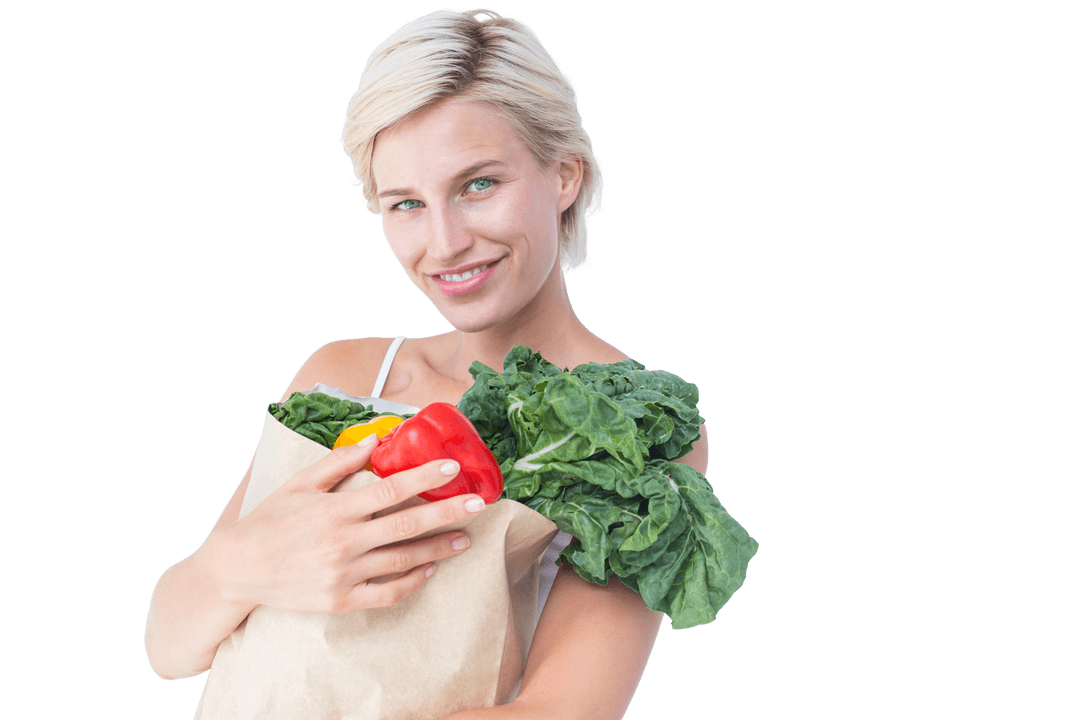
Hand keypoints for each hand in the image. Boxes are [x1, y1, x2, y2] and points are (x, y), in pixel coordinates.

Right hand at [212, 435, 486, 613]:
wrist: (238, 569)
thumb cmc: (270, 520)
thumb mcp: (300, 483)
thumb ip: (339, 462)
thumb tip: (374, 440)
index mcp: (335, 509)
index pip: (390, 490)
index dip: (425, 478)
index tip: (452, 467)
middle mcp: (343, 542)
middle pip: (407, 525)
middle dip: (447, 513)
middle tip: (479, 504)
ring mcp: (343, 574)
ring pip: (403, 560)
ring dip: (439, 548)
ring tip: (465, 538)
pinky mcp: (341, 600)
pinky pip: (387, 593)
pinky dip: (412, 581)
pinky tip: (429, 569)